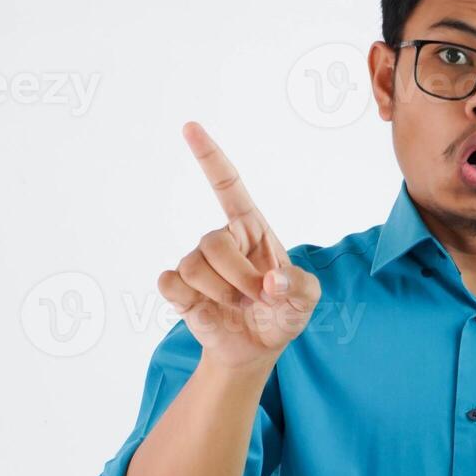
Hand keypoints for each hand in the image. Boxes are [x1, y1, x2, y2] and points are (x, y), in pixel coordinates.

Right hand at [157, 121, 320, 371]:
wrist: (256, 348)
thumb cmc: (282, 313)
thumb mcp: (306, 301)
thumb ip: (300, 288)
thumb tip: (272, 282)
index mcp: (252, 229)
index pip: (228, 185)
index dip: (209, 156)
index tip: (190, 127)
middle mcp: (222, 240)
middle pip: (212, 242)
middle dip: (239, 278)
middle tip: (258, 298)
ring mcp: (198, 263)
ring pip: (192, 266)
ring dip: (220, 294)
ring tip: (238, 306)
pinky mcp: (179, 287)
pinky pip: (169, 283)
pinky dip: (188, 300)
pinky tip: (204, 308)